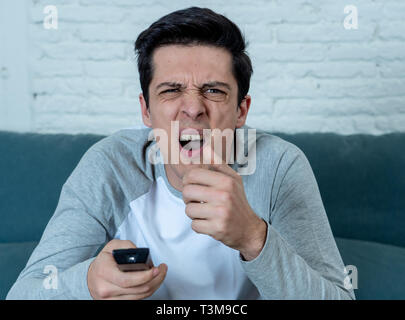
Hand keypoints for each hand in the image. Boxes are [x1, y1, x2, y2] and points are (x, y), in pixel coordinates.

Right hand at [87, 239, 167, 299]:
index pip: (127, 280)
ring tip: (160, 275)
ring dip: (154, 285)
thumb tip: (141, 253)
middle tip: (163, 269)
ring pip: (140, 296)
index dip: (145, 276)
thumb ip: (127, 246)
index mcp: (104, 272)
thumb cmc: (103, 261)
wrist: (91, 277)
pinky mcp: (116, 304)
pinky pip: (137, 300)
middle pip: (138, 290)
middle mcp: (106, 289)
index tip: (156, 269)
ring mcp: (110, 299)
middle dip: (156, 279)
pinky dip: (147, 291)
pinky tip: (151, 282)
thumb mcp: (112, 246)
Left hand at [182, 133, 266, 260]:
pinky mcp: (217, 229)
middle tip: (196, 200)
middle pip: (187, 192)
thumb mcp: (232, 179)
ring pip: (188, 210)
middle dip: (188, 197)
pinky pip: (194, 225)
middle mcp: (224, 195)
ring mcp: (221, 213)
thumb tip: (204, 147)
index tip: (192, 185)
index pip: (192, 175)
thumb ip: (218, 164)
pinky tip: (209, 223)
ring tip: (204, 212)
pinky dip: (199, 225)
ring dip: (193, 213)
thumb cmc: (237, 201)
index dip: (188, 180)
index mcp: (226, 181)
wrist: (249, 229)